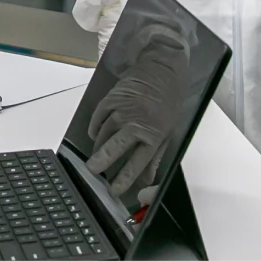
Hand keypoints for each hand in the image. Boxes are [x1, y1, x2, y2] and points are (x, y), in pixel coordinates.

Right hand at [85, 23, 187, 197]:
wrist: (163, 70)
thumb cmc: (168, 102)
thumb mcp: (168, 132)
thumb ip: (155, 156)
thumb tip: (147, 180)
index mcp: (153, 134)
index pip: (136, 162)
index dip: (124, 178)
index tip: (115, 190)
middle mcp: (136, 123)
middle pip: (115, 146)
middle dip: (102, 161)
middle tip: (91, 172)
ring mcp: (122, 109)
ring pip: (104, 132)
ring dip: (98, 146)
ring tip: (94, 158)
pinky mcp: (112, 97)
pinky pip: (99, 116)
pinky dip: (95, 127)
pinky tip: (94, 135)